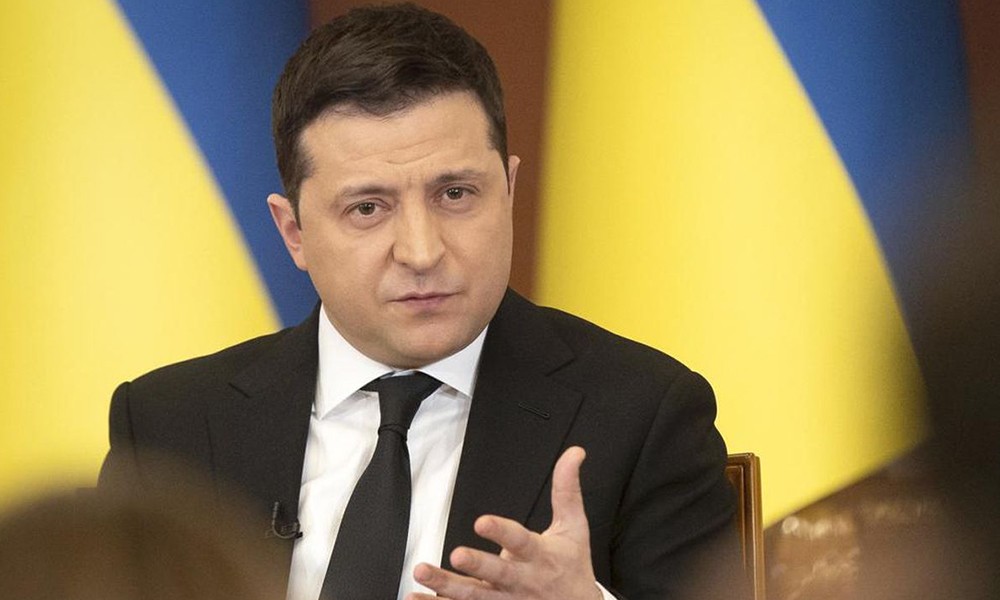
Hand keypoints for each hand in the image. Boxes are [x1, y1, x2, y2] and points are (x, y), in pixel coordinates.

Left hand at [407, 446, 601, 599]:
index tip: (482, 521)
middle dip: (477, 564)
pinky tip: (417, 598)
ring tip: (423, 573)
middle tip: (456, 555)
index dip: (501, 532)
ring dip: (446, 586)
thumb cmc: (572, 568)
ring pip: (474, 595)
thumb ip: (567, 490)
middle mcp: (521, 580)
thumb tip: (573, 454)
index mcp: (539, 555)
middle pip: (497, 572)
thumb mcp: (574, 527)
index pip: (520, 540)